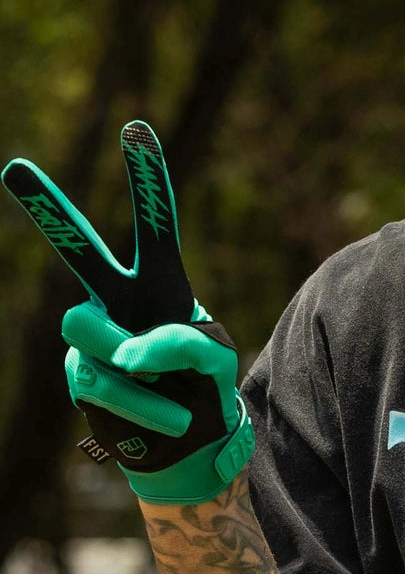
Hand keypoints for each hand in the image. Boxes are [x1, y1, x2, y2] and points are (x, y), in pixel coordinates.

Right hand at [2, 121, 253, 502]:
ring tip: (171, 395)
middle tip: (13, 167)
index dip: (146, 180)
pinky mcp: (79, 374)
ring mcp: (92, 336)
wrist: (186, 443)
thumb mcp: (214, 358)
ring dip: (137, 369)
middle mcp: (117, 298)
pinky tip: (164, 417)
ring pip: (88, 329)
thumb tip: (128, 352)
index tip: (136, 130)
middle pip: (79, 248)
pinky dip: (142, 403)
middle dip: (47, 209)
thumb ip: (182, 343)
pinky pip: (101, 379)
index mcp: (159, 282)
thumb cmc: (205, 386)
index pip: (154, 224)